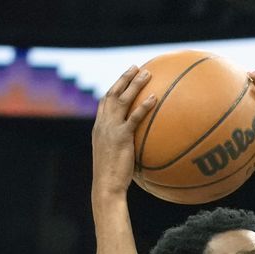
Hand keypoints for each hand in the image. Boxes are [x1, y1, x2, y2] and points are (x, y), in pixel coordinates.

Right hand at [91, 66, 154, 196]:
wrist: (106, 185)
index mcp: (100, 128)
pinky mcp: (121, 137)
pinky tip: (154, 98)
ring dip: (134, 84)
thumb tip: (140, 148)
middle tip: (136, 67)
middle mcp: (103, 124)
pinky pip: (133, 118)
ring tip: (147, 74)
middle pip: (112, 94)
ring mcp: (110, 129)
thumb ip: (125, 147)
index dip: (114, 88)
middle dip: (124, 79)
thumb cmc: (113, 178)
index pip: (105, 102)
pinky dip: (143, 106)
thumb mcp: (117, 158)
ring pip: (121, 100)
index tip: (124, 79)